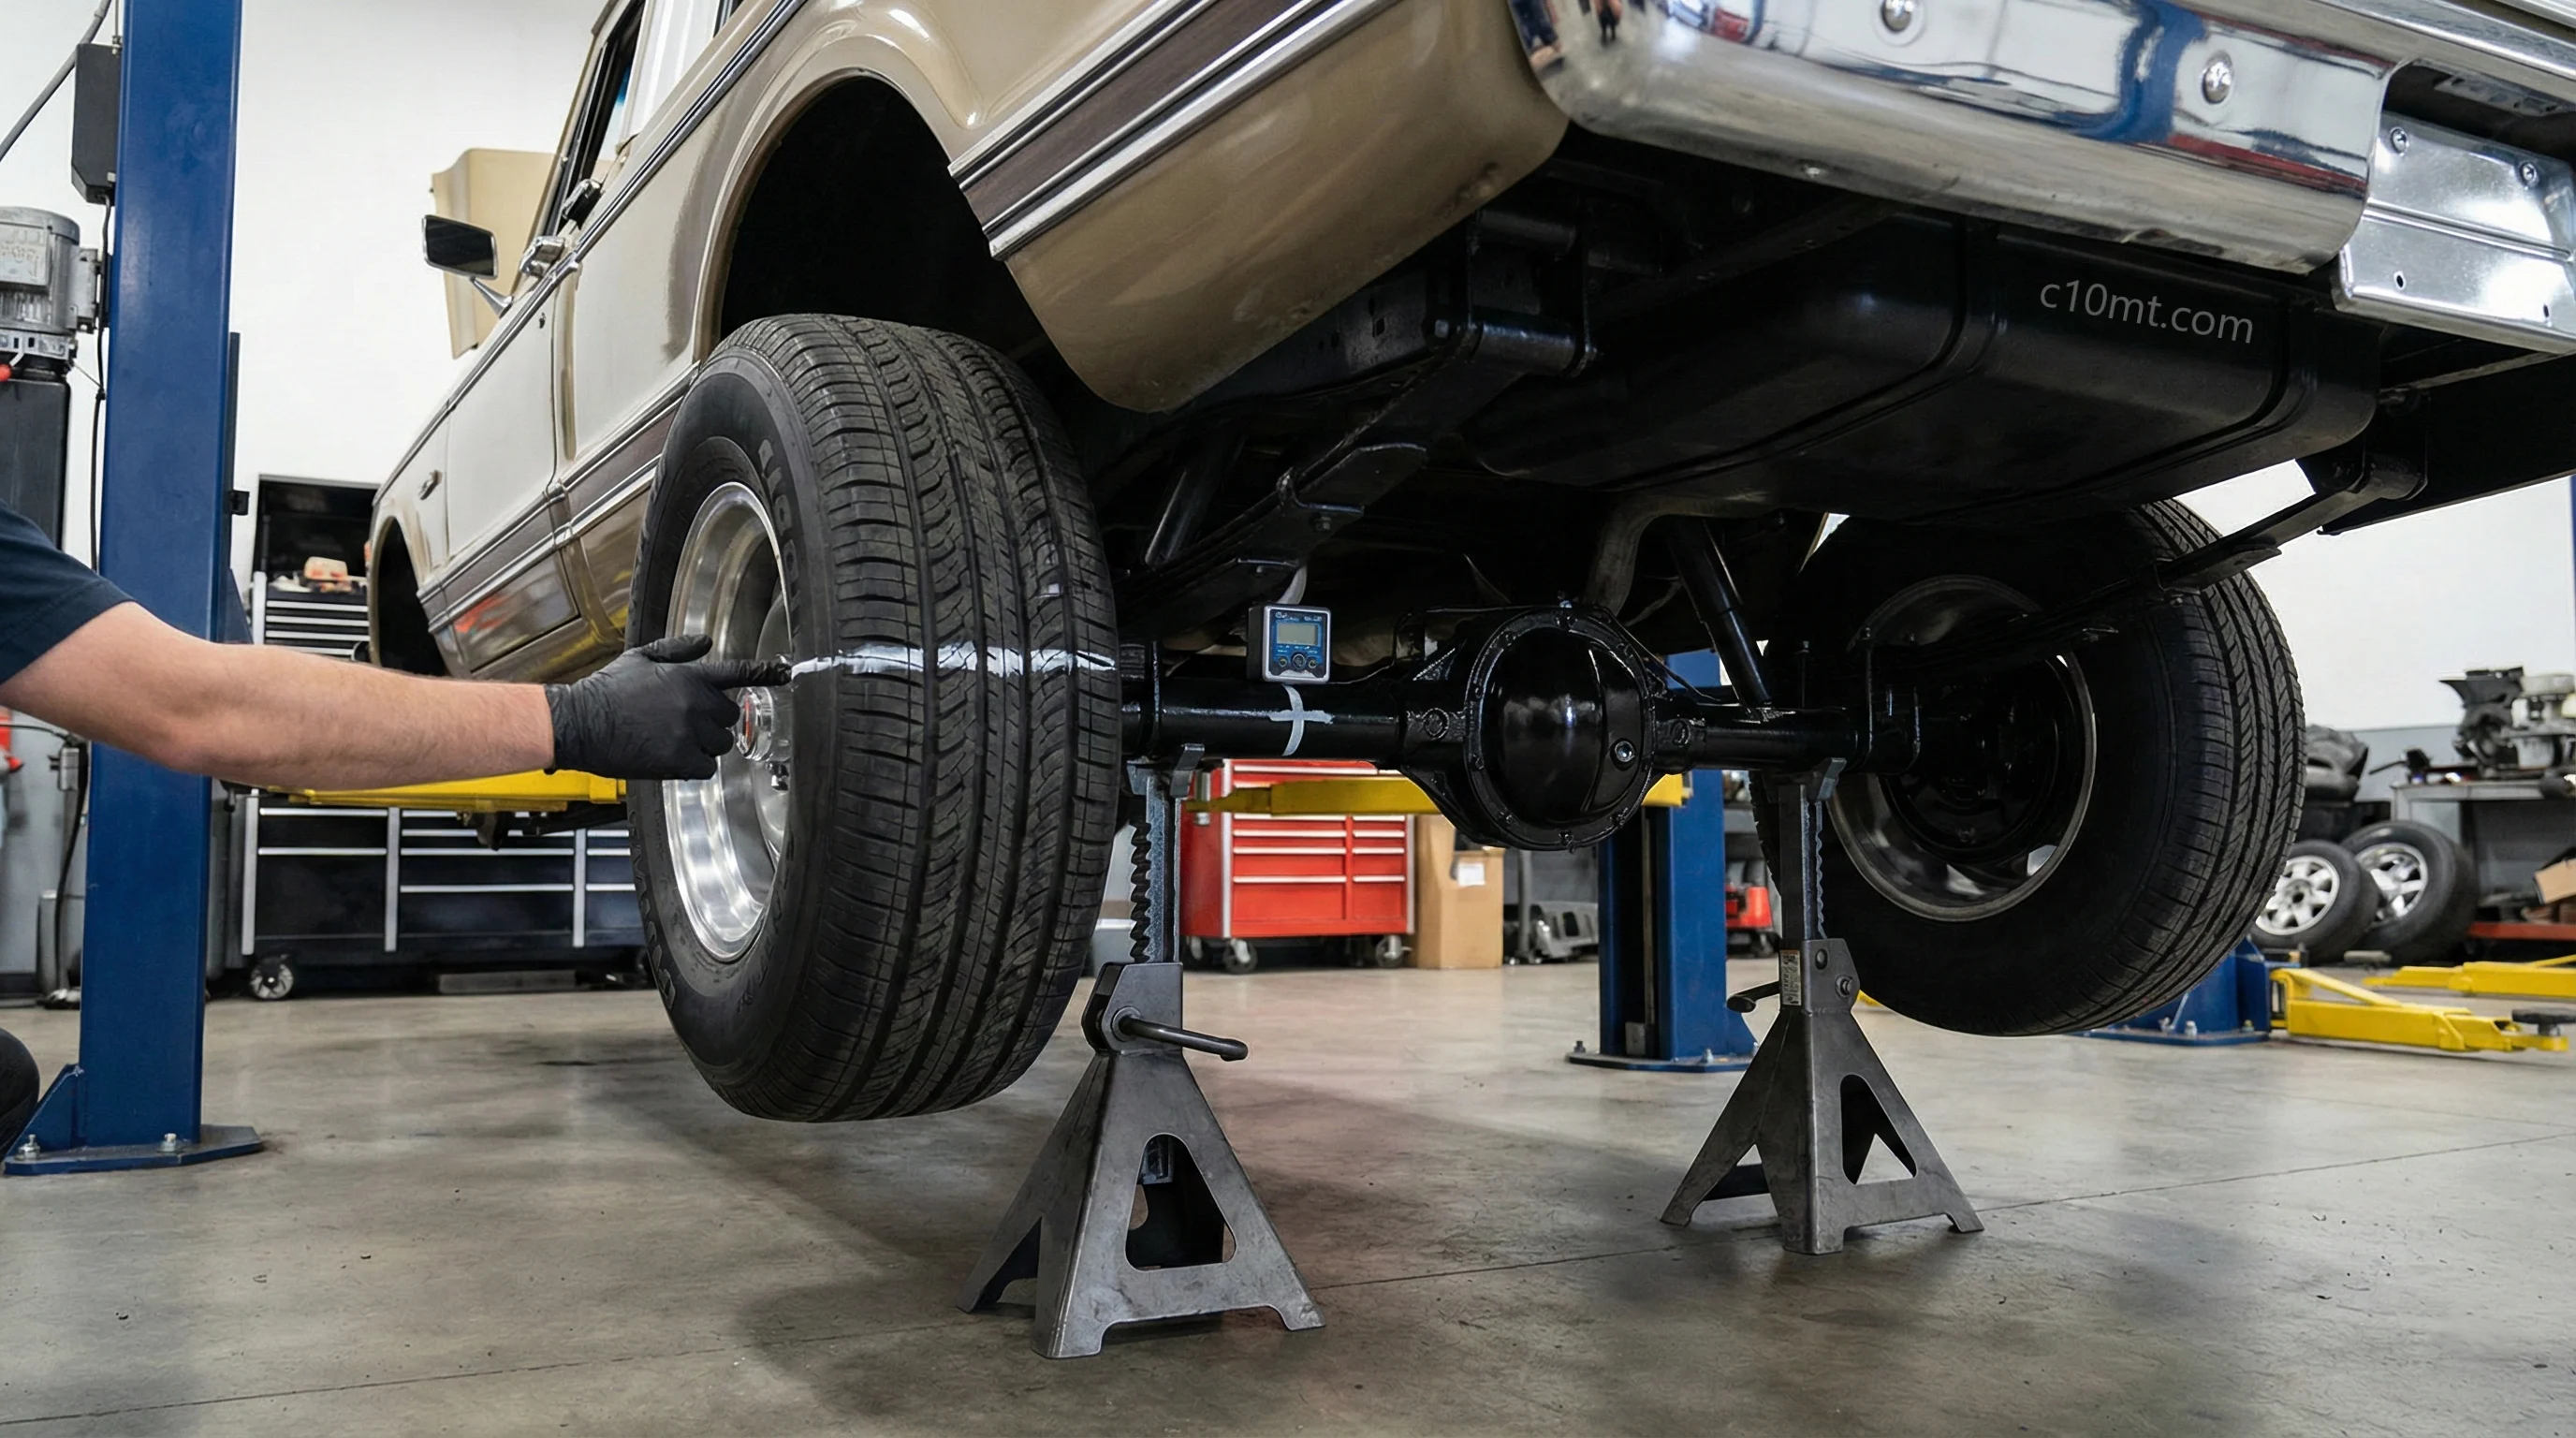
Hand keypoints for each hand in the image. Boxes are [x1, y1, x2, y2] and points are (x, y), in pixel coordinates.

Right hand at [544, 636, 790, 780]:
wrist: (579, 723)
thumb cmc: (606, 690)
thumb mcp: (640, 658)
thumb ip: (677, 650)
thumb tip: (707, 642)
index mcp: (688, 676)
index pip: (737, 673)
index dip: (765, 673)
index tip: (786, 674)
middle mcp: (695, 703)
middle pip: (731, 716)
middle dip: (714, 720)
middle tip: (685, 723)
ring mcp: (689, 733)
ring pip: (721, 744)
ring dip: (704, 745)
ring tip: (671, 740)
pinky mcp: (680, 760)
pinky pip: (706, 768)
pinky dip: (693, 766)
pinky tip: (670, 758)